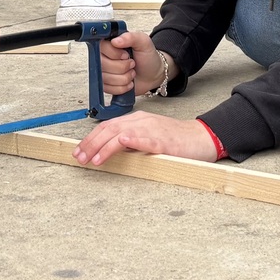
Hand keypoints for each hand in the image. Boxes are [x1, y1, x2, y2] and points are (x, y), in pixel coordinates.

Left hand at [71, 110, 216, 164]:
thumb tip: (109, 151)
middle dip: (91, 143)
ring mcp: (152, 130)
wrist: (200, 138)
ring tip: (94, 159)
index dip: (90, 138)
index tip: (78, 151)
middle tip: (79, 157)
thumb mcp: (148, 137)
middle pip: (110, 129)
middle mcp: (142, 122)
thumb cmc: (175, 141)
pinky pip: (146, 139)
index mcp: (137, 120)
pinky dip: (133, 139)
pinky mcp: (164, 141)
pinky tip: (123, 142)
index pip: (107, 126)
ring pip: (122, 133)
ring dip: (105, 146)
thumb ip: (130, 142)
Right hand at [96, 31, 163, 95]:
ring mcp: (103, 71)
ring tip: (131, 72)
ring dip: (124, 78)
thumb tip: (116, 41)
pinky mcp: (105, 84)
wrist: (152, 75)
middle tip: (132, 64)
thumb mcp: (143, 42)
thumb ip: (131, 37)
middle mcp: (103, 56)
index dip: (114, 54)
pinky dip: (122, 87)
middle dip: (122, 67)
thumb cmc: (147, 58)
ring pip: (105, 78)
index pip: (101, 48)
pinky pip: (108, 89)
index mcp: (109, 43)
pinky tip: (128, 82)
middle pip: (102, 64)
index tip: (126, 55)